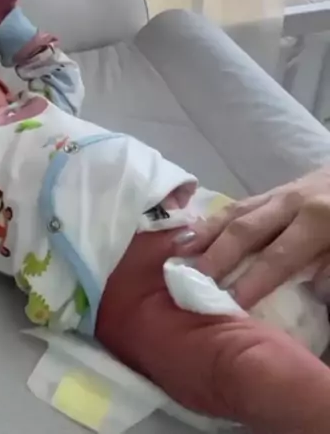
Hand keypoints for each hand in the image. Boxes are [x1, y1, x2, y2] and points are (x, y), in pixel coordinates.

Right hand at [174, 167, 329, 307]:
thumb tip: (309, 290)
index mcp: (318, 219)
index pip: (277, 257)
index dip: (251, 282)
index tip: (228, 306)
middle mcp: (293, 202)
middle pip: (246, 230)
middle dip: (217, 257)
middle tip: (189, 281)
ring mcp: (283, 192)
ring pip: (237, 211)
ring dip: (206, 233)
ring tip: (178, 253)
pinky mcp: (278, 188)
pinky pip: (241, 203)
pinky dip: (215, 218)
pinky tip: (194, 230)